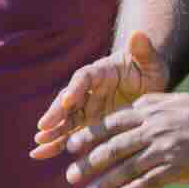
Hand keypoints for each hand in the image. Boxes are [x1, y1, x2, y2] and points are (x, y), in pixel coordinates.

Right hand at [32, 30, 169, 158]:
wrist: (147, 84)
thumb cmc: (147, 69)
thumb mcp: (150, 60)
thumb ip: (143, 50)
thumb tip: (140, 34)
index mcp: (98, 72)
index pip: (83, 78)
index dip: (74, 89)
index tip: (68, 100)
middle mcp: (86, 90)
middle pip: (67, 101)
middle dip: (55, 114)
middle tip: (44, 126)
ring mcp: (85, 108)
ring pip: (64, 121)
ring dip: (51, 133)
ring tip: (38, 145)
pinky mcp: (88, 124)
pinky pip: (70, 134)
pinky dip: (55, 144)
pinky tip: (41, 154)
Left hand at [58, 93, 188, 187]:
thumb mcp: (174, 101)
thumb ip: (150, 104)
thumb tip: (131, 107)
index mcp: (149, 113)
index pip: (110, 124)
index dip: (88, 136)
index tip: (70, 147)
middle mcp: (152, 131)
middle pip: (112, 148)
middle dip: (88, 163)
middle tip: (70, 175)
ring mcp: (164, 150)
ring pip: (126, 167)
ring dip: (105, 182)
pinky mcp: (177, 168)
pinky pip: (149, 181)